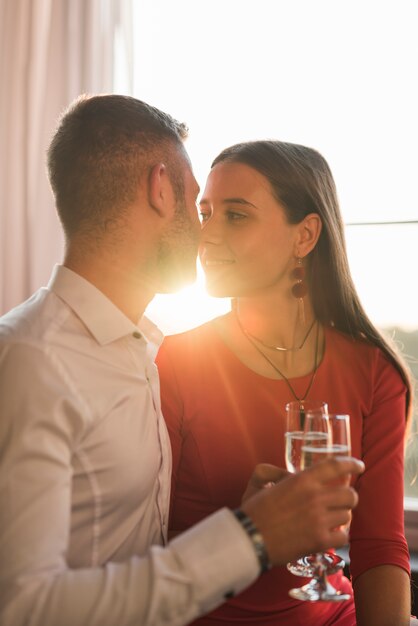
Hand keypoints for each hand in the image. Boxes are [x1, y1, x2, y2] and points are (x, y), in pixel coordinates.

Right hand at [241, 457, 363, 565]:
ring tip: (329, 520)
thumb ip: (283, 474)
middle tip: (340, 501)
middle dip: (348, 497)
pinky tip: (329, 534)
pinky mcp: (320, 541)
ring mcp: (319, 520)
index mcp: (302, 480)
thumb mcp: (265, 482)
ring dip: (340, 517)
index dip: (351, 463)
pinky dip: (339, 536)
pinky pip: (344, 537)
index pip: (335, 466)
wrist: (249, 538)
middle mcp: (315, 497)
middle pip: (350, 494)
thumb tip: (297, 478)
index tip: (359, 465)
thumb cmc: (255, 510)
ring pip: (347, 516)